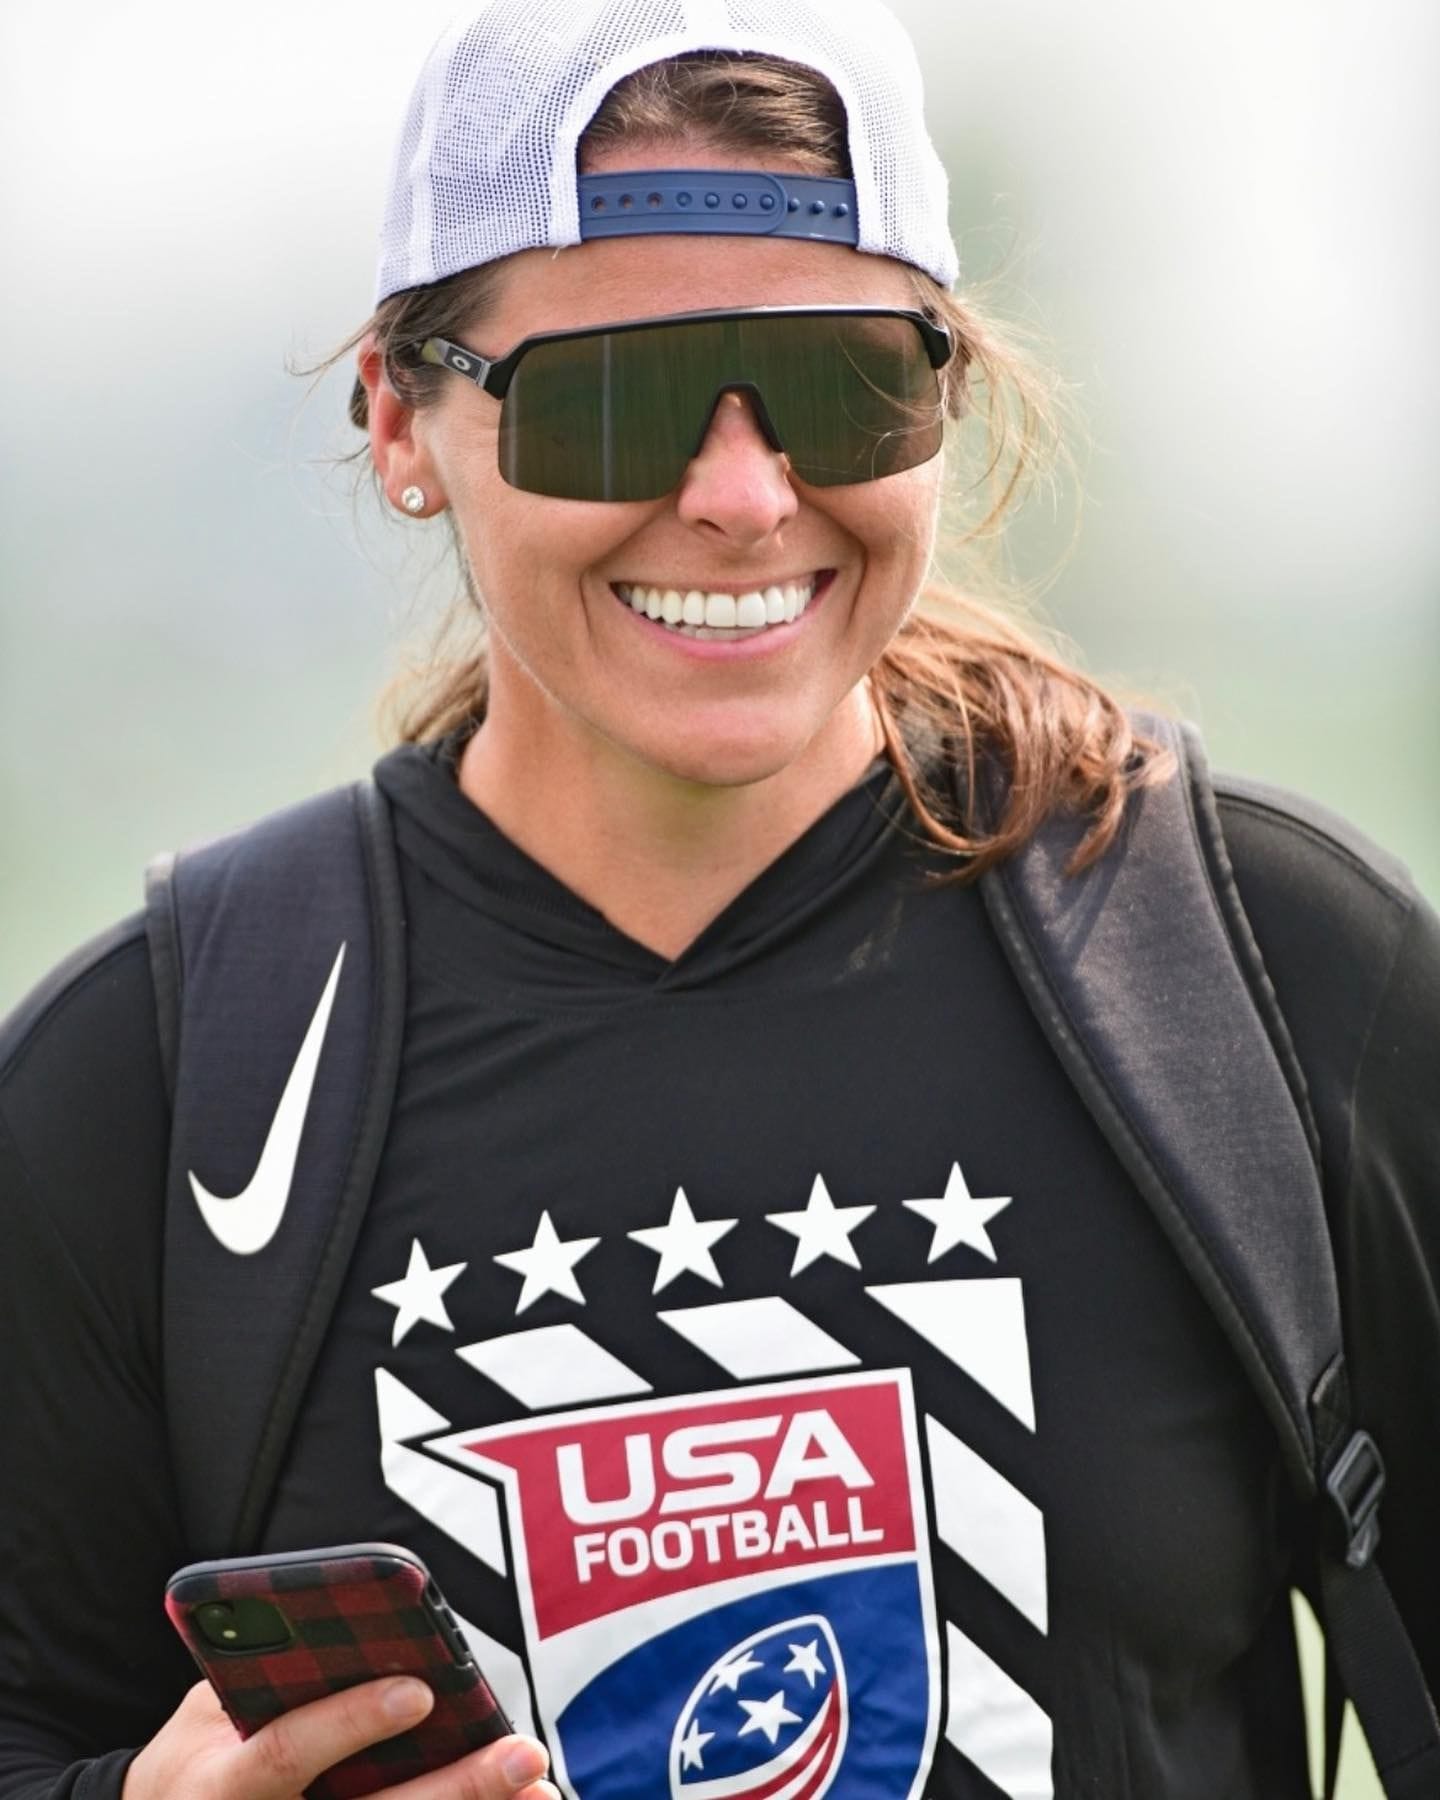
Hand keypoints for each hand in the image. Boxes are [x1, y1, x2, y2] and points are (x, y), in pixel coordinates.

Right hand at [122, 1677, 559, 1798]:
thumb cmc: (198, 1758)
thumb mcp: (205, 1713)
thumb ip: (262, 1670)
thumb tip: (338, 1618)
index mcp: (225, 1786)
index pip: (290, 1754)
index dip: (350, 1722)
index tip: (418, 1688)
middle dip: (456, 1787)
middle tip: (525, 1753)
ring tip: (541, 1789)